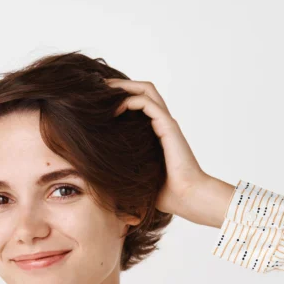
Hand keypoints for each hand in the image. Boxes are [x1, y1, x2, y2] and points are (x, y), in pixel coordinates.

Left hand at [104, 78, 209, 219]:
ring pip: (146, 90)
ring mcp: (166, 123)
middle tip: (98, 87)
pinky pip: (147, 103)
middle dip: (120, 85)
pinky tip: (114, 110)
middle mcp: (162, 123)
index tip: (98, 102)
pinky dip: (129, 100)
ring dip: (124, 86)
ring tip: (104, 89)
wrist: (186, 198)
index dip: (121, 97)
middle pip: (142, 90)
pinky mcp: (168, 126)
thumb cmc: (164, 193)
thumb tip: (96, 171)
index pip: (140, 103)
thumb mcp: (136, 175)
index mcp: (156, 132)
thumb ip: (123, 166)